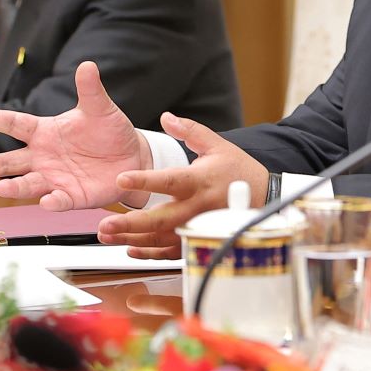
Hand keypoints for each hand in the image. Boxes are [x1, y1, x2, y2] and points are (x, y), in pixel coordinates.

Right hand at [0, 61, 152, 210]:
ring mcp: (54, 178)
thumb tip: (87, 65)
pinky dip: (52, 201)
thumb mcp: (99, 108)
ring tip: (0, 188)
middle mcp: (42, 157)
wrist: (131, 158)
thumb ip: (89, 90)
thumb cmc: (108, 131)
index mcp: (44, 132)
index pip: (15, 124)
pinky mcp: (71, 196)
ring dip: (14, 188)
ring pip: (27, 184)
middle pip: (10, 162)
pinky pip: (58, 200)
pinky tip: (46, 201)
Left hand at [95, 113, 268, 259]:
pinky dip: (150, 253)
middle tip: (106, 224)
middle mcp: (198, 207)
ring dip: (133, 240)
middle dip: (131, 224)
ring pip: (163, 239)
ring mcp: (199, 228)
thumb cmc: (238, 170)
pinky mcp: (200, 240)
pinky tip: (131, 248)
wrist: (265, 198)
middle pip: (162, 218)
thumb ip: (189, 130)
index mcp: (200, 180)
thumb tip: (166, 117)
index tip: (121, 178)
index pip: (169, 180)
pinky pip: (172, 252)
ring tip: (109, 236)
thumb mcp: (217, 145)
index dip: (145, 180)